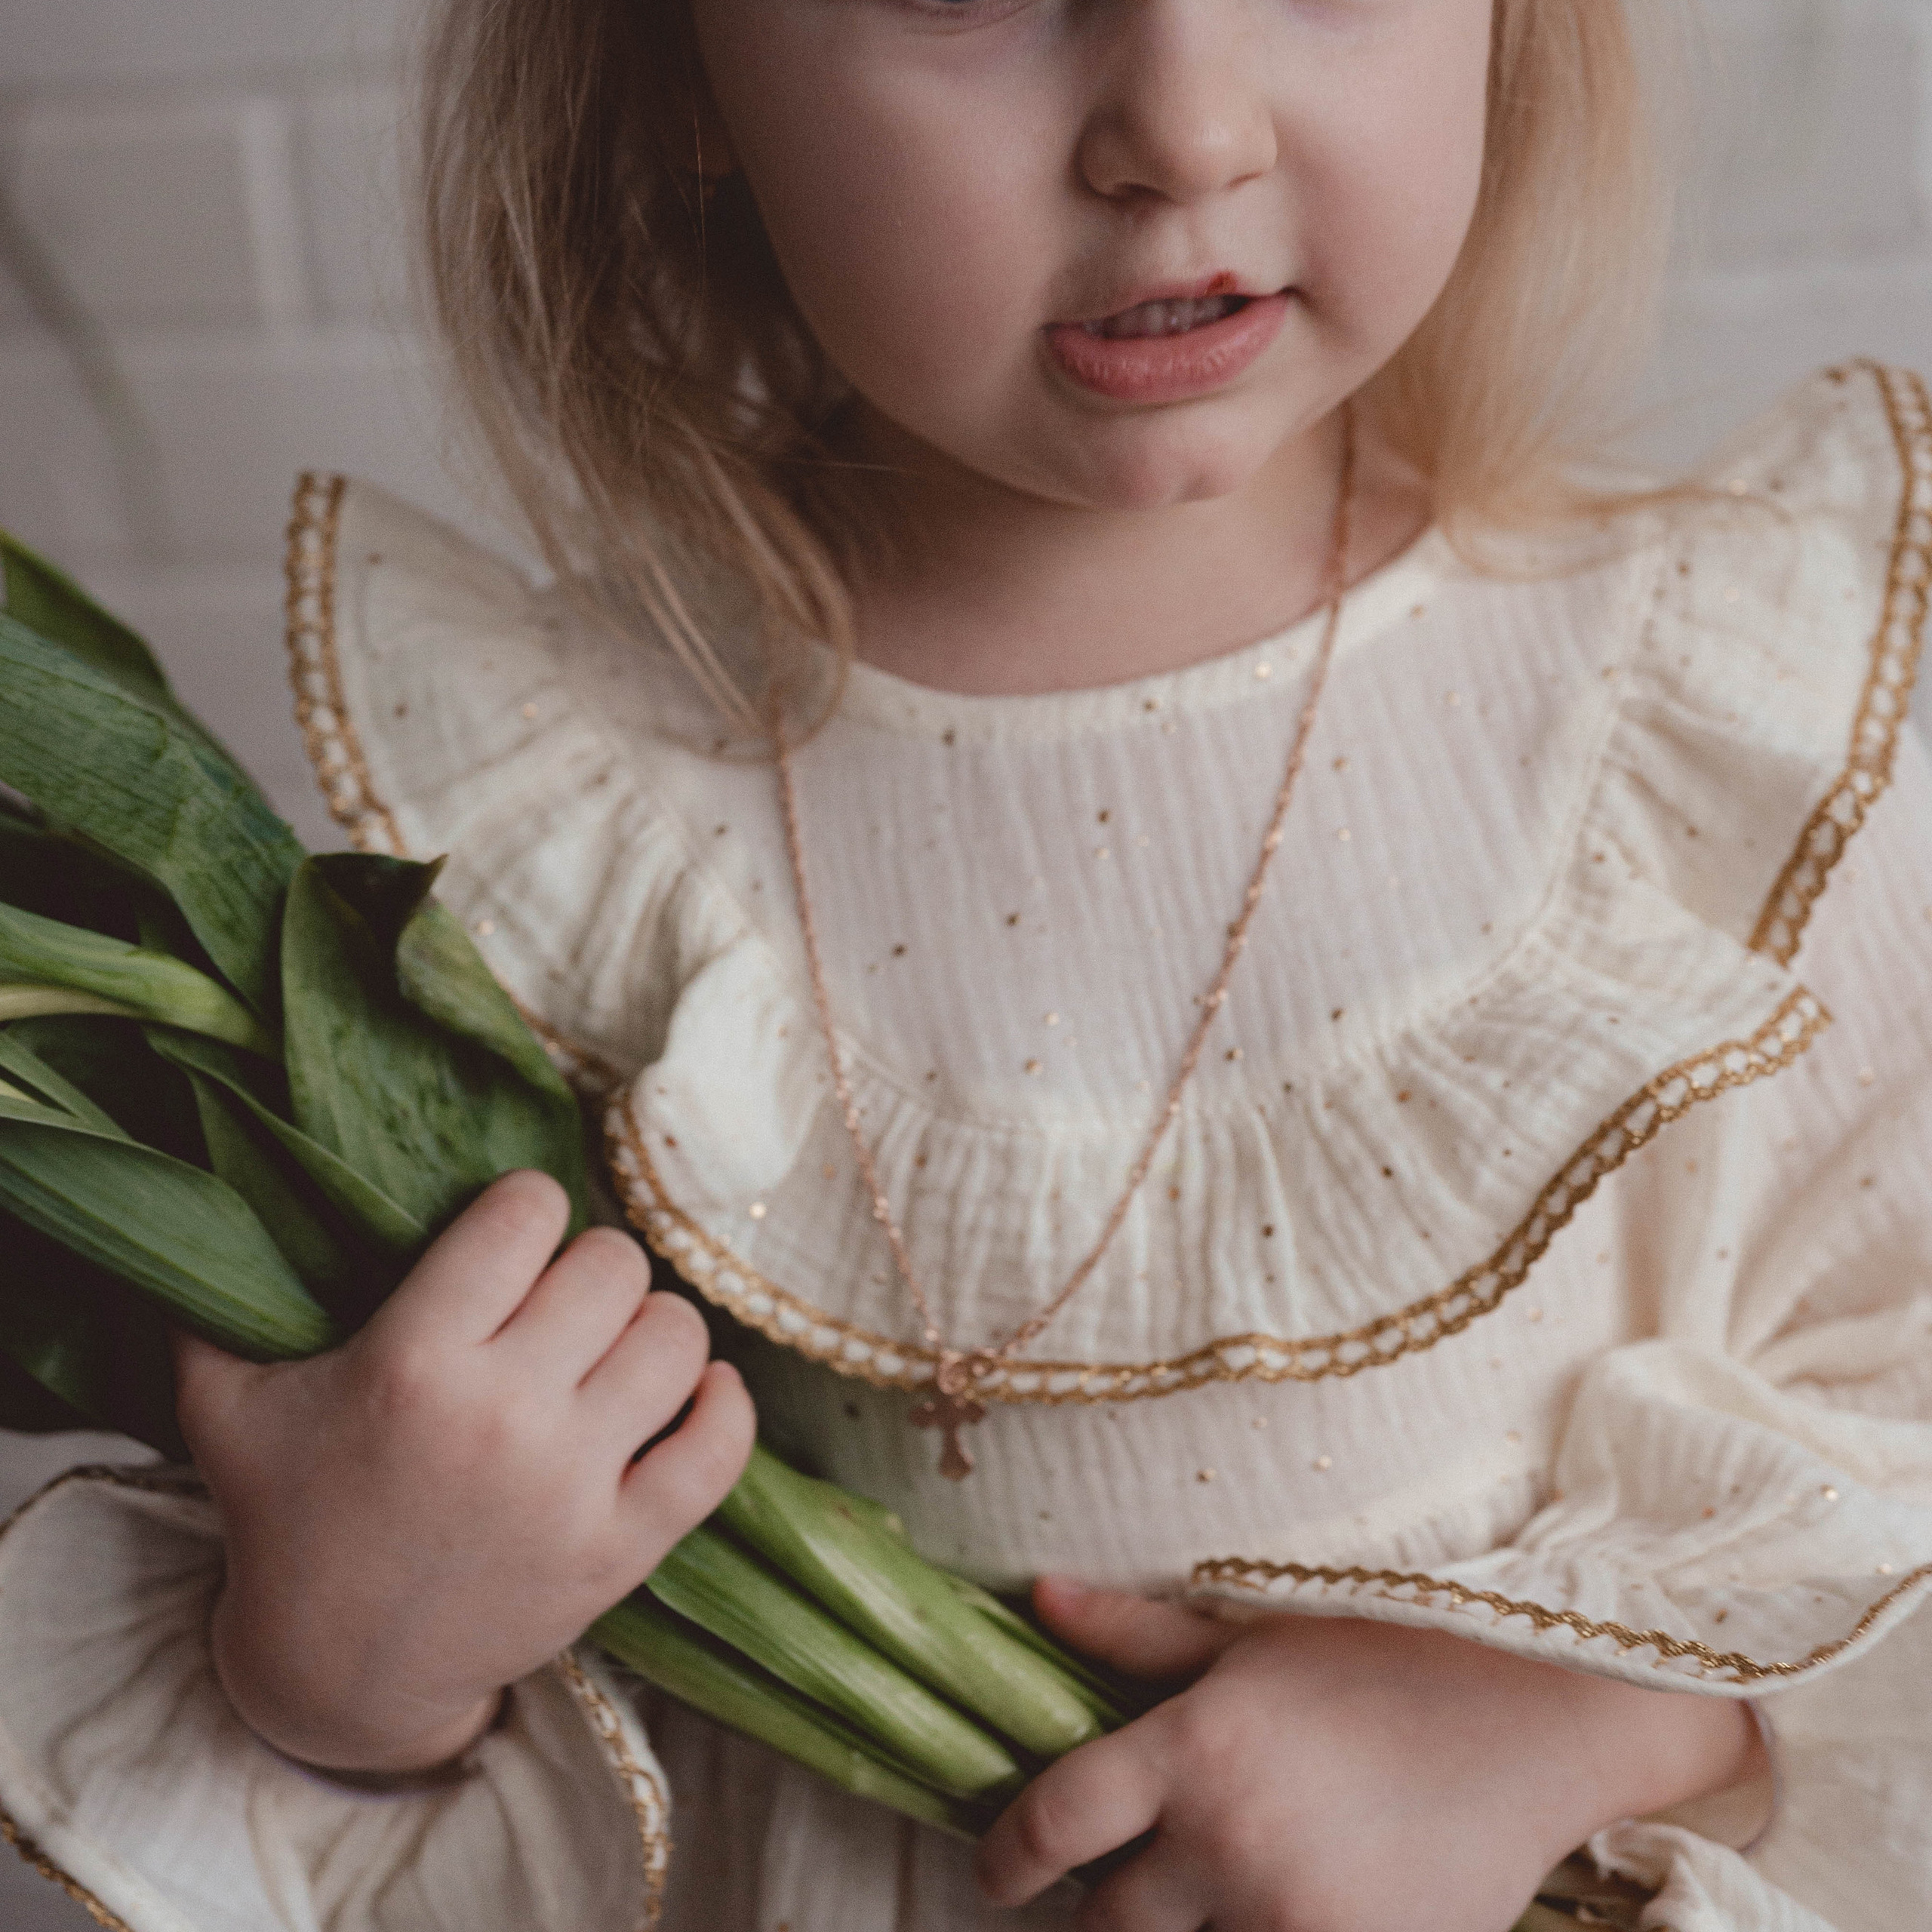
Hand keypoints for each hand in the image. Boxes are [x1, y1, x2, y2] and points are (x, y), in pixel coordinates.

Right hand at [174, 1170, 754, 1773]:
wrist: (338, 1674)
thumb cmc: (287, 1518)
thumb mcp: (224, 1407)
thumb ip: (210, 1300)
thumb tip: (218, 1193)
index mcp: (413, 1363)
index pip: (525, 1214)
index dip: (527, 1207)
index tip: (513, 1235)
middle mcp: (503, 1416)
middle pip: (612, 1266)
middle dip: (588, 1266)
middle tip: (559, 1300)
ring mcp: (571, 1488)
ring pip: (676, 1337)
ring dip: (652, 1327)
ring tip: (613, 1345)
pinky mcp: (620, 1551)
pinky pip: (718, 1450)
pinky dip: (724, 1405)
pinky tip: (697, 1388)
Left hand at [978, 1579, 1763, 1931]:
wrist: (1533, 1717)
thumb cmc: (1384, 1658)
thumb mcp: (1253, 1636)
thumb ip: (1137, 1633)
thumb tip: (1038, 1594)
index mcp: (1193, 1749)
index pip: (1056, 1820)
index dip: (1005, 1855)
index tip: (994, 1872)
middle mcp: (1227, 1843)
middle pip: (1106, 1925)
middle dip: (1095, 1916)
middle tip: (1109, 1894)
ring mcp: (1291, 1918)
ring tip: (1197, 1901)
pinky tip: (1262, 1915)